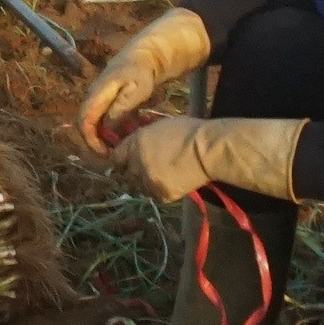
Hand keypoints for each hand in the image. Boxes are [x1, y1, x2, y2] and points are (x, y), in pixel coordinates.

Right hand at [75, 6, 212, 150]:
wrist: (147, 54)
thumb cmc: (142, 72)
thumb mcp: (136, 91)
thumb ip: (120, 108)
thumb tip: (107, 127)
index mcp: (97, 94)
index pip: (84, 121)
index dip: (91, 140)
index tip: (105, 154)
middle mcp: (94, 95)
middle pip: (88, 124)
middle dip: (99, 141)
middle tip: (116, 154)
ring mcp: (101, 96)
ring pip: (98, 122)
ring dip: (109, 136)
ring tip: (126, 145)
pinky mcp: (109, 98)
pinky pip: (107, 117)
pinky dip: (116, 128)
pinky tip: (131, 132)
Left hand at [114, 115, 302, 203]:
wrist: (208, 150)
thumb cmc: (188, 132)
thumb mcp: (158, 128)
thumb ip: (142, 139)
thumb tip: (134, 147)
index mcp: (135, 143)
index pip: (115, 158)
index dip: (120, 160)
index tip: (125, 162)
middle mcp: (137, 163)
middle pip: (126, 174)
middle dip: (133, 172)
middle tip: (146, 169)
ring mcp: (149, 180)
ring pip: (139, 187)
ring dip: (145, 183)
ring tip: (160, 177)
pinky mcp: (162, 195)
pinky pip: (155, 196)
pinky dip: (160, 191)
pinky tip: (171, 183)